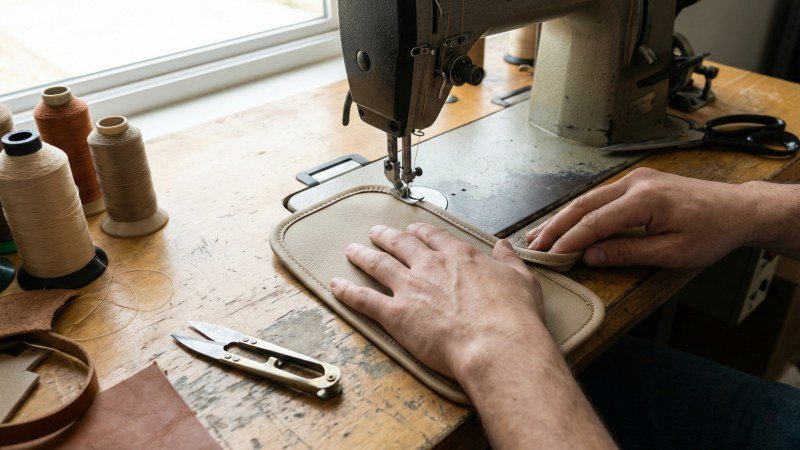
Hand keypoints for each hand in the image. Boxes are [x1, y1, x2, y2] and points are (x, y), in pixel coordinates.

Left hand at [329, 223, 545, 380]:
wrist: (496, 343)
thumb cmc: (512, 316)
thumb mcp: (520, 279)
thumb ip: (509, 260)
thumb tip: (504, 246)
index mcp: (459, 256)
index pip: (433, 237)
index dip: (420, 232)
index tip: (413, 230)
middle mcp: (430, 266)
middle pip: (401, 244)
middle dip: (386, 236)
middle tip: (375, 232)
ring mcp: (410, 288)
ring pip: (378, 264)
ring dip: (362, 255)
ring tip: (351, 250)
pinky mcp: (396, 314)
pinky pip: (364, 299)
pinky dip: (347, 291)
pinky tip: (336, 286)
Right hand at [526, 168, 759, 269]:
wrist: (738, 209)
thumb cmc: (712, 233)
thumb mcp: (673, 253)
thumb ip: (628, 252)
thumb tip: (591, 256)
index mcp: (644, 199)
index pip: (594, 222)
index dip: (568, 240)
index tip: (549, 255)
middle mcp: (635, 183)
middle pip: (583, 205)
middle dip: (555, 227)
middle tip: (533, 245)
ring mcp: (636, 179)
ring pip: (588, 199)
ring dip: (563, 218)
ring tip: (539, 235)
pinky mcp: (638, 183)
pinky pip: (601, 197)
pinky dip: (580, 212)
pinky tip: (566, 223)